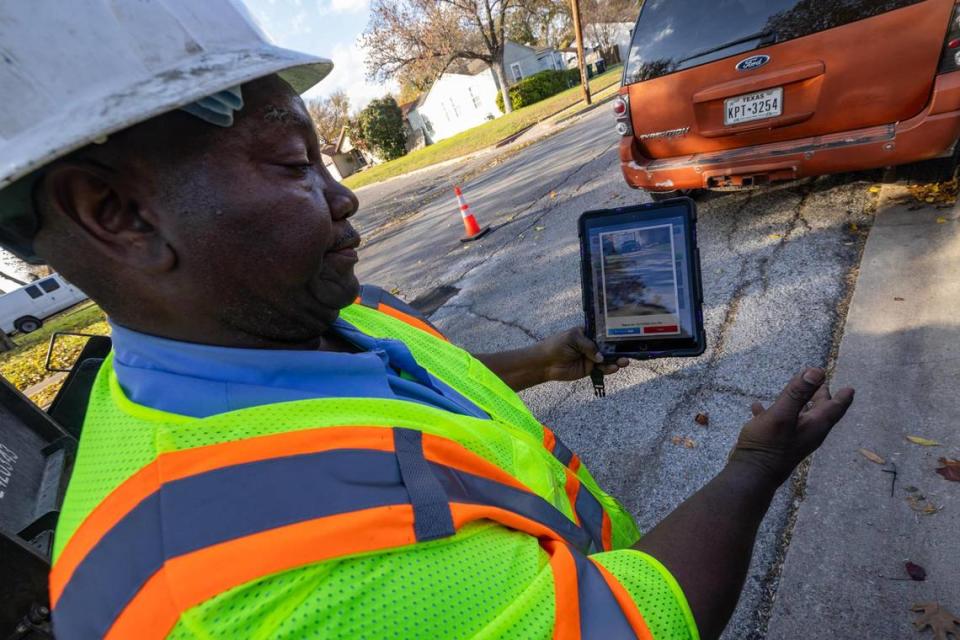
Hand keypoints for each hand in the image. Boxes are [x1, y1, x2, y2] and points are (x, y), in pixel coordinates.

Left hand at [534, 327, 629, 382]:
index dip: (615, 334)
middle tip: (629, 352)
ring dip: (617, 360)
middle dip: (619, 349)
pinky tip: (614, 368)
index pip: (604, 333)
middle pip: (609, 347)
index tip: (626, 335)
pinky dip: (609, 369)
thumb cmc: (556, 345)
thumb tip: (601, 357)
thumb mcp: (573, 338)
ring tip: (624, 361)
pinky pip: (602, 369)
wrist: (545, 363)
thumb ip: (588, 346)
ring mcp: (591, 357)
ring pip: (608, 359)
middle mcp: (592, 345)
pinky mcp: (589, 369)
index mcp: (588, 333)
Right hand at [728, 368, 853, 485]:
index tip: (850, 388)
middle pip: (819, 411)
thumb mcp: (782, 414)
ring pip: (800, 417)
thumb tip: (817, 370)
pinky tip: (757, 406)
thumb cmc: (767, 445)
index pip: (834, 408)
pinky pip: (779, 423)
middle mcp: (807, 433)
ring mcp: (792, 439)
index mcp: (814, 426)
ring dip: (800, 403)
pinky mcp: (776, 442)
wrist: (750, 473)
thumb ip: (798, 393)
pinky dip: (775, 412)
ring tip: (796, 390)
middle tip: (823, 383)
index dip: (842, 397)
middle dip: (821, 396)